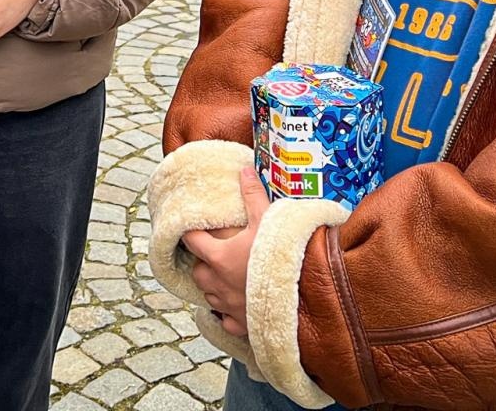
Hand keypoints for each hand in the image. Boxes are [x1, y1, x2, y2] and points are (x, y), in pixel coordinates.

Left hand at [181, 167, 270, 337]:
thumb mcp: (267, 220)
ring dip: (213, 286)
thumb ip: (253, 195)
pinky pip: (226, 320)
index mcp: (219, 257)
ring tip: (226, 276)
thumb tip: (245, 170)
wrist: (305, 296)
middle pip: (197, 271)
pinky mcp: (241, 325)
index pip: (192, 241)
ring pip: (209, 296)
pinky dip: (228, 313)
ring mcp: (228, 306)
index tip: (192, 228)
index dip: (190, 233)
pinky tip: (238, 304)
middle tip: (214, 252)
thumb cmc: (282, 257)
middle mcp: (218, 283)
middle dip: (202, 262)